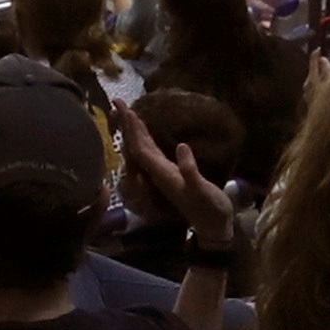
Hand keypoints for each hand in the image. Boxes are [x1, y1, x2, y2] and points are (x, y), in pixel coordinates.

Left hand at [113, 106, 236, 250]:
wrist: (213, 227)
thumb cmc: (211, 209)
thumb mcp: (204, 192)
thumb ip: (192, 172)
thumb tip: (182, 147)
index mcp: (163, 174)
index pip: (142, 149)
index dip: (134, 130)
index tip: (128, 110)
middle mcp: (158, 173)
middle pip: (136, 146)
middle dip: (126, 124)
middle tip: (116, 102)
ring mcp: (162, 173)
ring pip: (141, 148)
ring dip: (132, 129)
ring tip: (124, 111)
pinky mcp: (169, 173)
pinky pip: (150, 151)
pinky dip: (144, 137)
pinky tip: (143, 130)